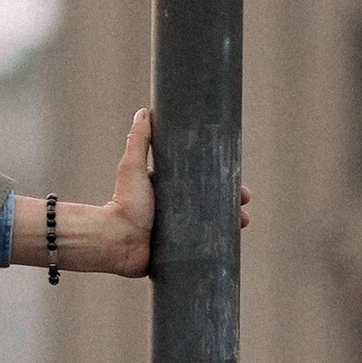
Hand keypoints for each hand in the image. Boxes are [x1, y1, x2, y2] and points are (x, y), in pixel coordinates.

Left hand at [84, 110, 249, 277]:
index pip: (203, 184)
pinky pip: (204, 248)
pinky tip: (234, 243)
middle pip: (212, 205)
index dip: (223, 184)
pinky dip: (219, 245)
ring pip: (212, 227)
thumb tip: (144, 111)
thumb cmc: (124, 203)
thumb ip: (139, 141)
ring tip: (243, 222)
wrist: (116, 241)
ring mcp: (178, 232)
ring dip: (231, 225)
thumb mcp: (133, 167)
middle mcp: (175, 211)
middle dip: (232, 205)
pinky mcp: (178, 251)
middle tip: (244, 205)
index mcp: (168, 191)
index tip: (239, 186)